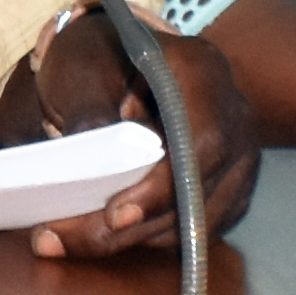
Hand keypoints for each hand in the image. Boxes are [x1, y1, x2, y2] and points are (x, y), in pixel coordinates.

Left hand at [18, 4, 259, 256]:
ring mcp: (238, 156)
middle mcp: (233, 116)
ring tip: (61, 238)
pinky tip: (96, 233)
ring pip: (194, 219)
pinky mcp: (227, 189)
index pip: (203, 141)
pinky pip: (193, 228)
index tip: (115, 215)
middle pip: (197, 190)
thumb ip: (87, 103)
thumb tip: (89, 149)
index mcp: (203, 72)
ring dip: (131, 238)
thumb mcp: (81, 65)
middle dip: (131, 225)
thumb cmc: (98, 56)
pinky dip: (145, 236)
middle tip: (58, 238)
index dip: (163, 186)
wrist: (115, 60)